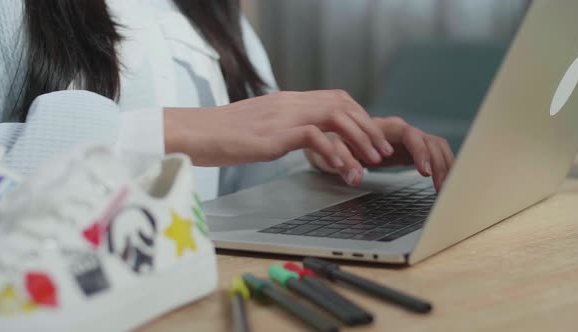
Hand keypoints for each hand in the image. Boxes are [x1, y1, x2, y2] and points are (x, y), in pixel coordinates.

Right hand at [163, 90, 392, 167]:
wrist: (195, 132)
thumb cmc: (225, 135)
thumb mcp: (262, 128)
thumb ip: (286, 129)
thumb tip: (305, 140)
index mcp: (289, 101)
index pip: (335, 99)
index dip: (358, 117)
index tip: (369, 137)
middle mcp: (290, 103)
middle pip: (342, 104)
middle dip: (367, 127)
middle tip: (382, 151)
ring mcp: (283, 116)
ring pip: (335, 116)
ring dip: (358, 138)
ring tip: (371, 161)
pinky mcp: (274, 134)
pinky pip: (314, 137)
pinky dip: (334, 152)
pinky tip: (342, 169)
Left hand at [305, 117, 454, 190]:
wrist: (336, 140)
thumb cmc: (335, 143)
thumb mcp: (333, 152)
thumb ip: (344, 162)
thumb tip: (355, 178)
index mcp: (383, 127)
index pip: (410, 134)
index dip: (420, 151)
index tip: (424, 171)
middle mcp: (400, 131)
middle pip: (429, 141)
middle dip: (438, 163)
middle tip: (441, 187)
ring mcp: (408, 140)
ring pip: (436, 147)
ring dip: (445, 166)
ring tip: (447, 188)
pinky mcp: (411, 150)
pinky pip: (433, 155)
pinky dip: (441, 167)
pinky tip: (444, 183)